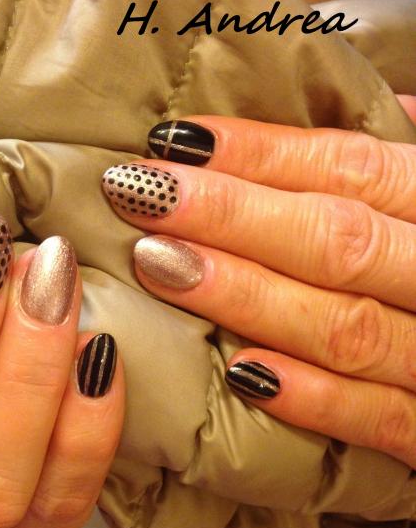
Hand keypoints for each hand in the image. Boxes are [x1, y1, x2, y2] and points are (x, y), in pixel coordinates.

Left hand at [102, 104, 415, 467]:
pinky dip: (315, 400)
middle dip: (231, 215)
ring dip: (249, 295)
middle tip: (138, 193)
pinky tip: (240, 372)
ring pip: (347, 327)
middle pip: (336, 238)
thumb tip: (382, 105)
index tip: (175, 141)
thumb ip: (410, 161)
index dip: (259, 153)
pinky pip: (382, 422)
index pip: (349, 167)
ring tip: (158, 264)